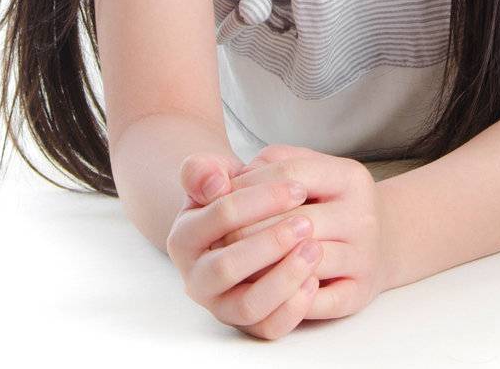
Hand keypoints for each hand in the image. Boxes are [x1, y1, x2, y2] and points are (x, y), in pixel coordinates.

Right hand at [165, 151, 321, 339]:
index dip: (262, 199)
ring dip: (284, 279)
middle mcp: (196, 278)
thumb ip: (205, 170)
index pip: (221, 215)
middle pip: (226, 267)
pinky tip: (314, 281)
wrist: (237, 227)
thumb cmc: (231, 198)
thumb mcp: (215, 176)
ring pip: (247, 306)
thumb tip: (215, 182)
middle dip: (271, 243)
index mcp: (184, 237)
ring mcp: (221, 305)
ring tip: (314, 250)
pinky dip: (292, 309)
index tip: (299, 187)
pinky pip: (267, 328)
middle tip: (307, 222)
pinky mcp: (247, 324)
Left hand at [227, 144, 384, 321]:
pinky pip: (317, 302)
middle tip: (217, 239)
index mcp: (350, 176)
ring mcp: (364, 255)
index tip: (221, 197)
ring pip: (305, 263)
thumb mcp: (307, 168)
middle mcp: (363, 214)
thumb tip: (222, 181)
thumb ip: (268, 164)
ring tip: (233, 266)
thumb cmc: (327, 202)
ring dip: (262, 268)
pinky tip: (262, 291)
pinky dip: (286, 300)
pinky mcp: (359, 292)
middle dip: (247, 231)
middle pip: (295, 220)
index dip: (250, 185)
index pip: (291, 173)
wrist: (382, 237)